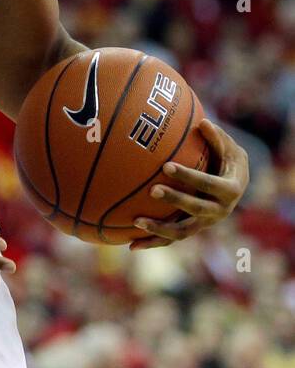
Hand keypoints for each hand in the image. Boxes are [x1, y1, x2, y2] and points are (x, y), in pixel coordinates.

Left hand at [131, 119, 249, 249]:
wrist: (235, 185)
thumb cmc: (228, 160)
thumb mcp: (228, 147)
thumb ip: (217, 138)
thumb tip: (203, 122)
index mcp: (230, 189)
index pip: (208, 184)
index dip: (189, 177)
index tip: (166, 166)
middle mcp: (220, 210)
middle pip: (196, 209)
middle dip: (175, 200)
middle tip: (153, 190)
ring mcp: (205, 223)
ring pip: (182, 232)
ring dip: (159, 230)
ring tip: (135, 223)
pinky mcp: (192, 229)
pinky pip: (171, 239)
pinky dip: (153, 242)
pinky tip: (130, 245)